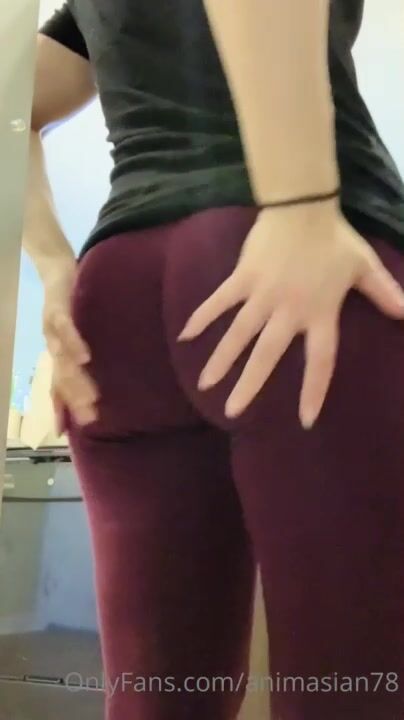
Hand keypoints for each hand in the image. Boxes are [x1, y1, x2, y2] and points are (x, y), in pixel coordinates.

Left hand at [42, 258, 98, 430]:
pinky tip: (85, 358)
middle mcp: (53, 347)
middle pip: (62, 379)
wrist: (58, 269)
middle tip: (92, 418)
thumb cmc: (71, 304)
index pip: (58, 387)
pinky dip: (74, 344)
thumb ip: (85, 358)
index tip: (66, 433)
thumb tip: (102, 380)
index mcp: (58, 355)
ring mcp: (53, 330)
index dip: (60, 409)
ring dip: (76, 380)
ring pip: (63, 361)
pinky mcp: (58, 310)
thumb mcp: (76, 334)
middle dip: (76, 400)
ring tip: (92, 397)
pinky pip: (66, 330)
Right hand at [178, 203, 403, 426]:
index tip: (304, 420)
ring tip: (205, 385)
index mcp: (320, 314)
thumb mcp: (365, 266)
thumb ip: (384, 293)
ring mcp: (261, 296)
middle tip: (231, 412)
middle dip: (249, 386)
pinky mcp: (242, 279)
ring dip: (221, 361)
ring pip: (238, 335)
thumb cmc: (335, 238)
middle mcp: (288, 312)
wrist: (302, 205)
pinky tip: (184, 336)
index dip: (313, 391)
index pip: (319, 362)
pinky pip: (219, 302)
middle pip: (267, 356)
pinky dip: (202, 318)